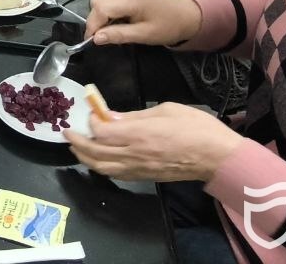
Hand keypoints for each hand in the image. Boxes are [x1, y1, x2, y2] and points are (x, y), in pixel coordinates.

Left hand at [64, 102, 242, 181]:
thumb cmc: (196, 128)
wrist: (217, 157)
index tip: (91, 113)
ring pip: (102, 168)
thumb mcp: (165, 110)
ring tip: (76, 148)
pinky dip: (102, 169)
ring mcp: (139, 168)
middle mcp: (134, 154)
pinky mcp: (145, 177)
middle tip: (68, 133)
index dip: (91, 122)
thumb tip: (111, 117)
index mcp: (138, 134)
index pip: (101, 132)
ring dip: (85, 159)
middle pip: (95, 153)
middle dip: (77, 143)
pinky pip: (116, 175)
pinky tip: (98, 162)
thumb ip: (134, 115)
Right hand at [84, 0, 201, 46]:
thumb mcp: (142, 35)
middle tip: (102, 37)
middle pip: (97, 2)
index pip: (101, 9)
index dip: (93, 26)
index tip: (91, 41)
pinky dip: (107, 9)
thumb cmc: (165, 26)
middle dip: (95, 21)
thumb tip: (95, 38)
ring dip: (100, 15)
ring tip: (112, 29)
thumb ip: (118, 35)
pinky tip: (117, 18)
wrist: (183, 13)